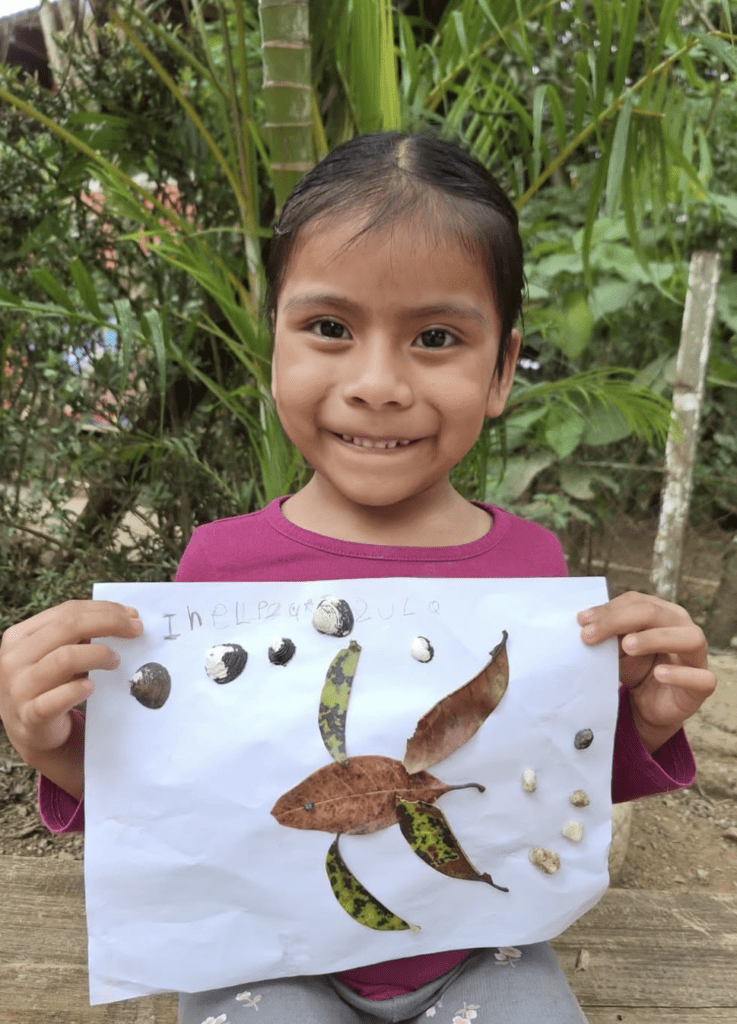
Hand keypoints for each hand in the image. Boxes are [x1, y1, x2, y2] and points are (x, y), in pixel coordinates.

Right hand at [0, 600, 142, 796]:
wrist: (34, 732)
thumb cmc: (53, 684)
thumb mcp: (59, 654)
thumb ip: (80, 635)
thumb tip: (126, 617)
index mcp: (20, 636)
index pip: (67, 611)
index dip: (104, 609)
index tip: (132, 615)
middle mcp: (14, 659)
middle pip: (68, 627)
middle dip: (109, 624)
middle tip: (136, 631)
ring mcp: (18, 688)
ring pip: (64, 658)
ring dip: (98, 655)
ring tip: (116, 661)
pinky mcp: (29, 716)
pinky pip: (55, 700)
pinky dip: (76, 690)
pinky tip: (91, 688)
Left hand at [577, 591, 715, 753]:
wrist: (649, 704)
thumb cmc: (637, 667)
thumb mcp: (618, 649)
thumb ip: (609, 635)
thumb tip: (586, 623)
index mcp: (663, 613)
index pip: (637, 602)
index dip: (609, 610)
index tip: (581, 621)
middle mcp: (683, 628)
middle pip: (656, 613)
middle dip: (619, 620)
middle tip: (590, 635)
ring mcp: (697, 656)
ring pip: (688, 638)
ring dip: (654, 638)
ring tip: (627, 645)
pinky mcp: (702, 685)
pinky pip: (701, 678)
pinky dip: (680, 674)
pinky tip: (659, 674)